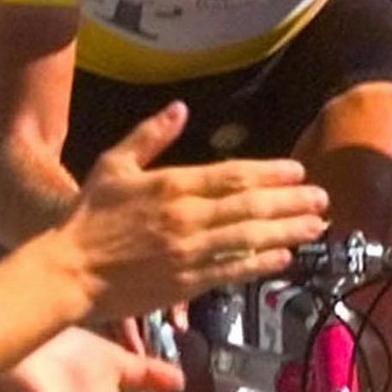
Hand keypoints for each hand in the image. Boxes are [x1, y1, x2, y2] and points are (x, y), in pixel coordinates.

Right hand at [62, 101, 328, 321]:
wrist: (69, 271)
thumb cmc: (89, 216)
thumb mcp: (114, 164)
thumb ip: (149, 136)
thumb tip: (180, 108)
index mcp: (172, 185)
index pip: (233, 176)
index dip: (270, 174)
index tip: (297, 171)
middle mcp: (188, 218)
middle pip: (250, 207)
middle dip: (291, 202)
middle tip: (322, 198)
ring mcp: (190, 253)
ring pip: (248, 240)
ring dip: (286, 232)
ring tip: (315, 226)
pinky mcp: (187, 283)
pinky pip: (232, 272)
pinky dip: (261, 265)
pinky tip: (284, 259)